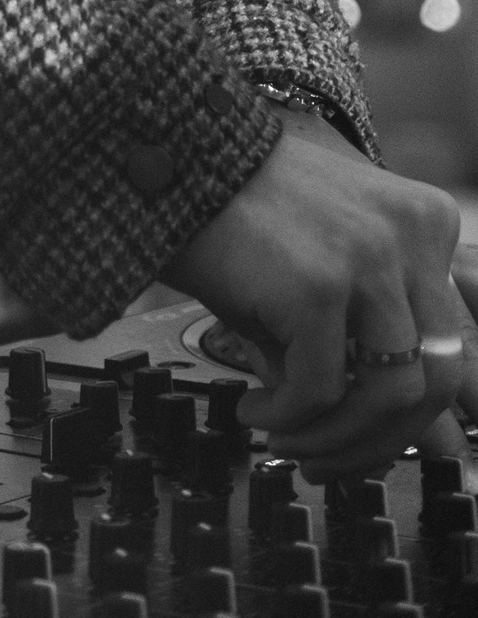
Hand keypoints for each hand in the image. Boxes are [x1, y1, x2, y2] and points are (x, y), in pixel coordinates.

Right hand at [167, 109, 464, 472]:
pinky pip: (318, 392)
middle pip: (437, 379)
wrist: (169, 157)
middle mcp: (412, 237)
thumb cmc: (237, 207)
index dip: (413, 414)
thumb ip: (366, 330)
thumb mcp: (324, 256)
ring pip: (390, 397)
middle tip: (326, 460)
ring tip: (283, 438)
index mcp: (423, 224)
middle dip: (382, 439)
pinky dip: (284, 417)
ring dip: (334, 439)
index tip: (369, 442)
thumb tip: (392, 435)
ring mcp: (370, 259)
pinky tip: (251, 408)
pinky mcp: (319, 287)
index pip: (448, 347)